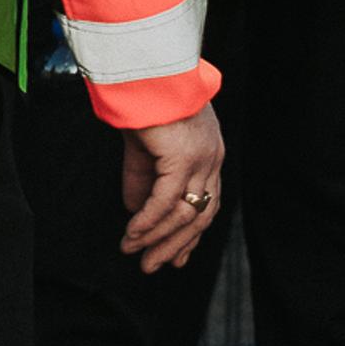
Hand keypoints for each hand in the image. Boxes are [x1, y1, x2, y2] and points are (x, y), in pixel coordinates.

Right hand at [119, 103, 226, 273]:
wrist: (147, 79)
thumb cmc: (147, 109)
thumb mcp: (146, 155)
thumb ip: (145, 185)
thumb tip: (137, 217)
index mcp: (210, 157)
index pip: (208, 205)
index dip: (191, 235)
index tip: (175, 259)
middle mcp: (212, 160)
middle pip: (202, 215)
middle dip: (175, 245)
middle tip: (152, 266)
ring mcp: (202, 159)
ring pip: (186, 212)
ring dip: (157, 238)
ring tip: (133, 251)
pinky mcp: (184, 156)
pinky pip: (167, 200)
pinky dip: (148, 220)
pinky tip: (132, 233)